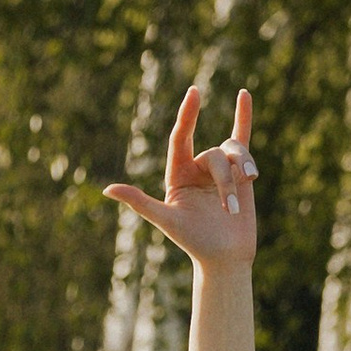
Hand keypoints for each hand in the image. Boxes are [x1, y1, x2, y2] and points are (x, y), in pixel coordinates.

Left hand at [105, 84, 258, 267]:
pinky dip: (243, 117)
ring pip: (233, 152)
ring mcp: (218, 169)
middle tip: (229, 209)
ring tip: (241, 204)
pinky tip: (244, 94)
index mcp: (176, 174)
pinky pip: (241, 139)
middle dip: (224, 180)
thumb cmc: (193, 241)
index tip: (194, 92)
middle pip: (213, 154)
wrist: (224, 257)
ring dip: (241, 173)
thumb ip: (139, 201)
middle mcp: (196, 168)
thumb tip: (107, 189)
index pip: (180, 138)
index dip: (187, 115)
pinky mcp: (240, 171)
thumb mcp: (166, 219)